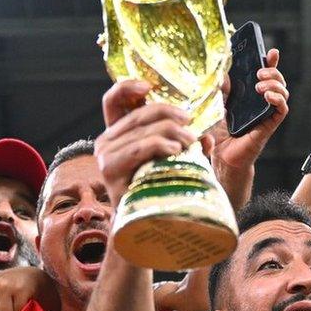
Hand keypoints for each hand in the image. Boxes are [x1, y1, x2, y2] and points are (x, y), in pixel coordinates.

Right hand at [96, 80, 195, 206]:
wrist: (142, 225)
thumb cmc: (157, 190)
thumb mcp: (168, 160)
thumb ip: (182, 143)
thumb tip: (206, 136)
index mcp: (116, 134)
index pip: (114, 101)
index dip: (128, 87)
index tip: (149, 86)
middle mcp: (105, 141)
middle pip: (138, 114)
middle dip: (168, 113)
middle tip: (190, 121)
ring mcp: (105, 156)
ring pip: (143, 131)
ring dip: (172, 132)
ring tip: (190, 140)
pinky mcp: (110, 170)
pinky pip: (140, 148)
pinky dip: (161, 145)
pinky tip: (176, 150)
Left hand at [208, 48, 288, 170]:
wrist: (221, 159)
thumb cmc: (218, 137)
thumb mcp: (216, 108)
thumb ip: (220, 92)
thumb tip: (222, 74)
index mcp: (249, 98)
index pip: (264, 77)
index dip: (270, 63)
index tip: (271, 52)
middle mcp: (261, 104)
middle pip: (277, 81)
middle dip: (273, 71)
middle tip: (259, 72)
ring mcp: (267, 115)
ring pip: (283, 93)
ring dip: (275, 84)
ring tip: (260, 86)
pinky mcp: (269, 126)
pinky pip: (282, 110)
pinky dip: (278, 100)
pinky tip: (268, 96)